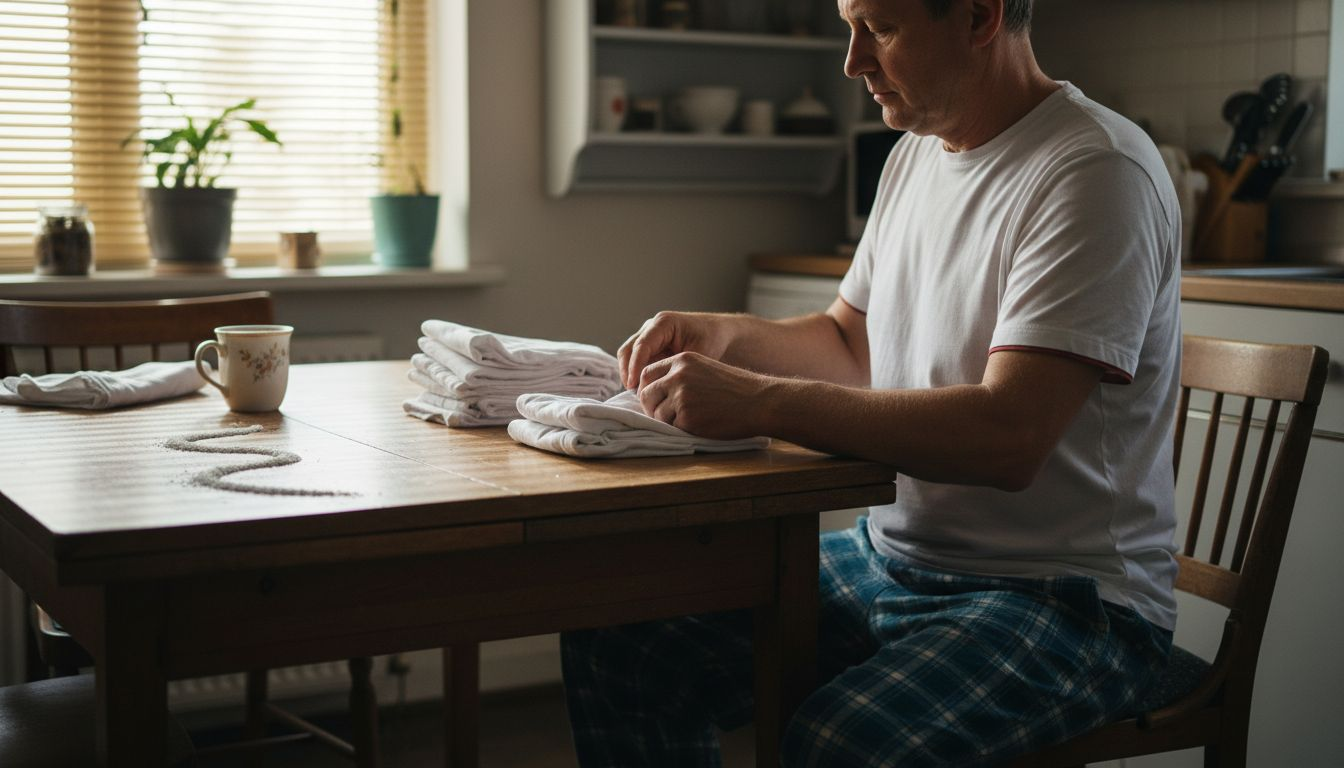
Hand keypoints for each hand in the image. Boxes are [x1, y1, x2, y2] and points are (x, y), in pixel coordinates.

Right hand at [617, 311, 731, 389]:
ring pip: (627, 356)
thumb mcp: (700, 353)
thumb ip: (680, 368)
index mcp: (664, 323)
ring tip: (638, 394)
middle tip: (635, 393)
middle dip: (627, 372)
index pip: (641, 345)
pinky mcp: (648, 348)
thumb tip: (659, 386)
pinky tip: (643, 390)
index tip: (634, 385)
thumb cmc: (711, 340)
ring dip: (628, 374)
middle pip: (628, 349)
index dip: (635, 366)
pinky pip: (634, 361)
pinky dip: (635, 375)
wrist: (717, 334)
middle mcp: (651, 327)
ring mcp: (647, 336)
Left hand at [637, 351, 773, 439]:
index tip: (653, 400)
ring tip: (690, 419)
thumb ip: (679, 375)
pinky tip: (699, 425)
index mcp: (681, 360)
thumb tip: (652, 392)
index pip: (648, 373)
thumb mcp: (704, 369)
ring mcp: (681, 396)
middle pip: (646, 394)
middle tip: (666, 416)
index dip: (647, 389)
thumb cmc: (734, 388)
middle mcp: (677, 375)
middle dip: (652, 407)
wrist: (758, 401)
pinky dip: (681, 430)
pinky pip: (671, 427)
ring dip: (668, 420)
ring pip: (657, 413)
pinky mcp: (687, 417)